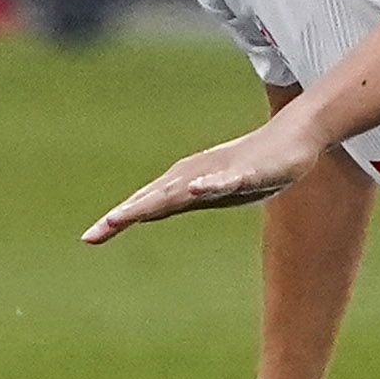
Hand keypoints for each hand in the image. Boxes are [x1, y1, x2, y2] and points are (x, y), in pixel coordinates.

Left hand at [82, 108, 325, 244]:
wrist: (291, 140)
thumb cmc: (250, 167)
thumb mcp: (210, 192)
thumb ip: (181, 201)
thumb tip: (147, 213)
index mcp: (183, 184)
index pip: (143, 205)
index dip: (117, 221)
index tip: (88, 238)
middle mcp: (193, 176)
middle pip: (153, 200)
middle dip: (124, 215)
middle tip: (97, 231)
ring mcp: (218, 174)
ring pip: (181, 191)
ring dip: (154, 202)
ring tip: (128, 215)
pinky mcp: (245, 173)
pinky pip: (224, 181)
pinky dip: (206, 186)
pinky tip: (193, 190)